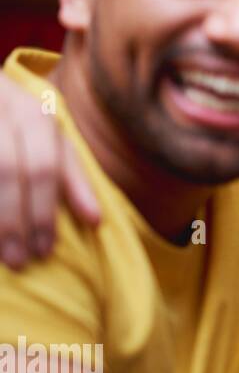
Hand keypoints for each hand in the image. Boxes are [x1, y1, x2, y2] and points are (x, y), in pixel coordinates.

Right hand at [0, 73, 99, 267]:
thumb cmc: (18, 123)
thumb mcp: (50, 139)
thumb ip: (73, 177)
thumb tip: (96, 221)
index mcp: (33, 115)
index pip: (44, 168)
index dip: (44, 212)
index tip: (45, 250)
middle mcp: (1, 112)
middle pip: (7, 171)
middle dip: (14, 221)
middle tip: (19, 260)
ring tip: (1, 254)